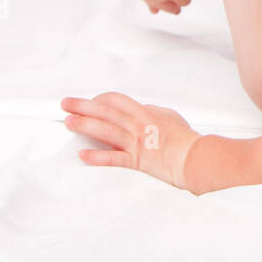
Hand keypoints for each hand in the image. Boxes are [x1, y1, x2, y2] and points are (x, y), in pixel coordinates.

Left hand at [61, 91, 200, 191]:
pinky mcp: (137, 161)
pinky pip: (113, 158)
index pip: (117, 100)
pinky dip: (96, 156)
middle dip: (83, 106)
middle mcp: (138, 125)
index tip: (89, 102)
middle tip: (66, 104)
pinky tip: (82, 154)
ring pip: (106, 130)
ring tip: (68, 122)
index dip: (99, 99)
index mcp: (146, 113)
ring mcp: (136, 143)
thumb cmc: (187, 140)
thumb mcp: (170, 117)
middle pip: (106, 111)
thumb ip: (153, 112)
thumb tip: (143, 109)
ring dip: (84, 125)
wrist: (196, 157)